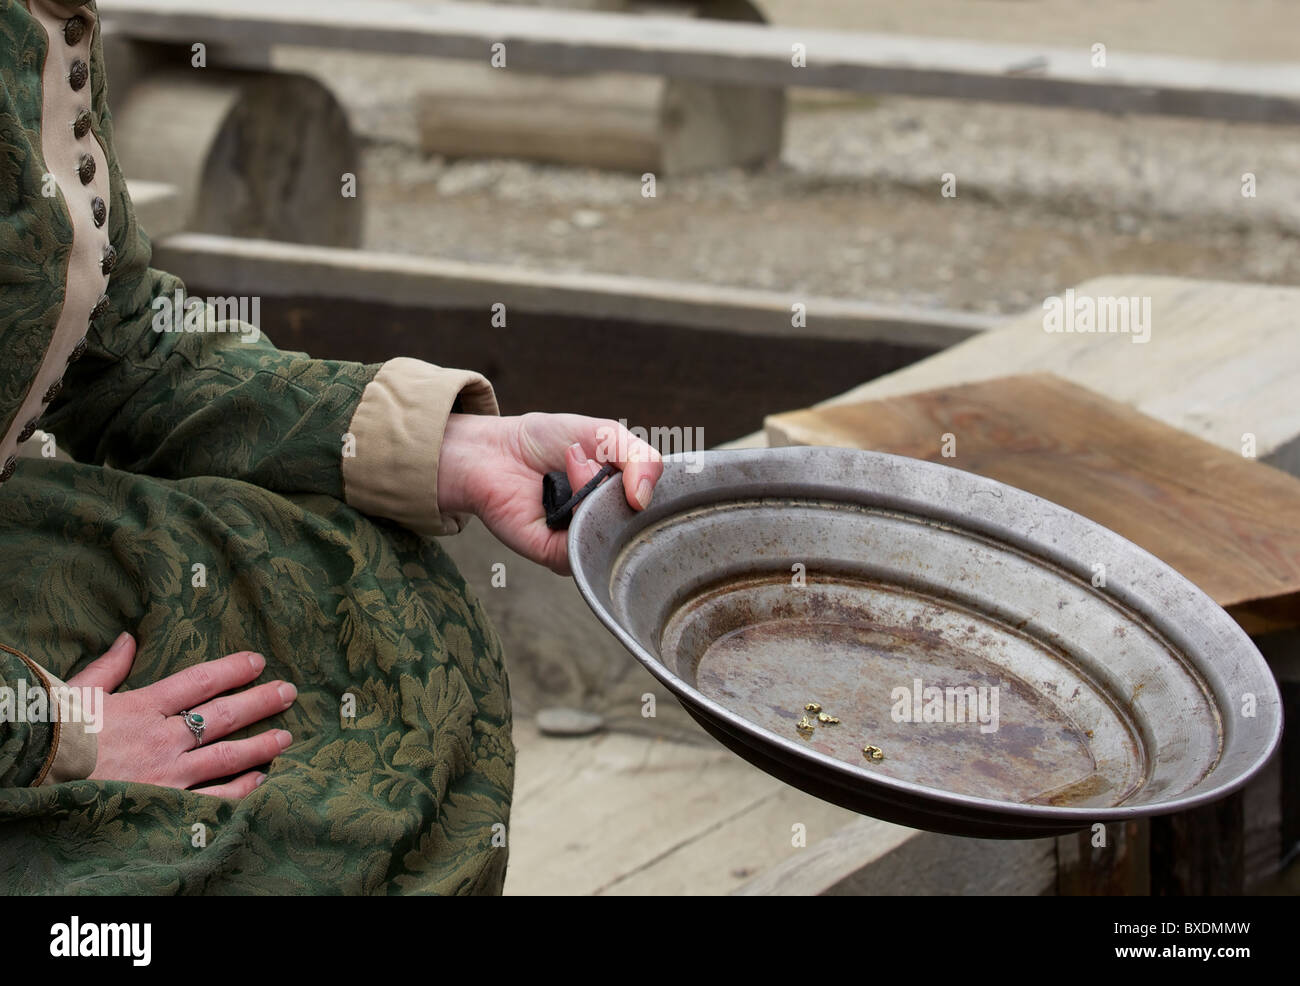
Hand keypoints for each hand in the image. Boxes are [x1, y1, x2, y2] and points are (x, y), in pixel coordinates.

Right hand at [68, 632, 296, 797]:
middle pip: (223, 715)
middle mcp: (160, 738)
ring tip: (286, 736)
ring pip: (226, 755)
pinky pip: (212, 797)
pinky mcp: (164, 803)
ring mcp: (165, 773)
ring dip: (260, 744)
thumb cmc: (52, 736)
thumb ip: (110, 666)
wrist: (30, 778)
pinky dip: (240, 789)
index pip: (199, 681)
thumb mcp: (78, 694)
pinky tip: (261, 779)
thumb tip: (129, 637)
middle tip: (289, 692)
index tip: (258, 661)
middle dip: (260, 701)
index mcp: (141, 706)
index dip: (233, 669)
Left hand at [437, 412, 664, 573]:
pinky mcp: (559, 557)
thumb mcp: (605, 434)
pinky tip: (561, 490)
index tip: (637, 461)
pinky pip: (585, 549)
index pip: (663, 508)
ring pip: (613, 535)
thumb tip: (646, 498)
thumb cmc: (548, 441)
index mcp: (626, 500)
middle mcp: (610, 525)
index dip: (655, 485)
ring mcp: (586, 543)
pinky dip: (578, 514)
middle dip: (623, 484)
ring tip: (572, 464)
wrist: (496, 450)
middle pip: (641, 523)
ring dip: (594, 492)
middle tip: (590, 456)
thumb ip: (640, 457)